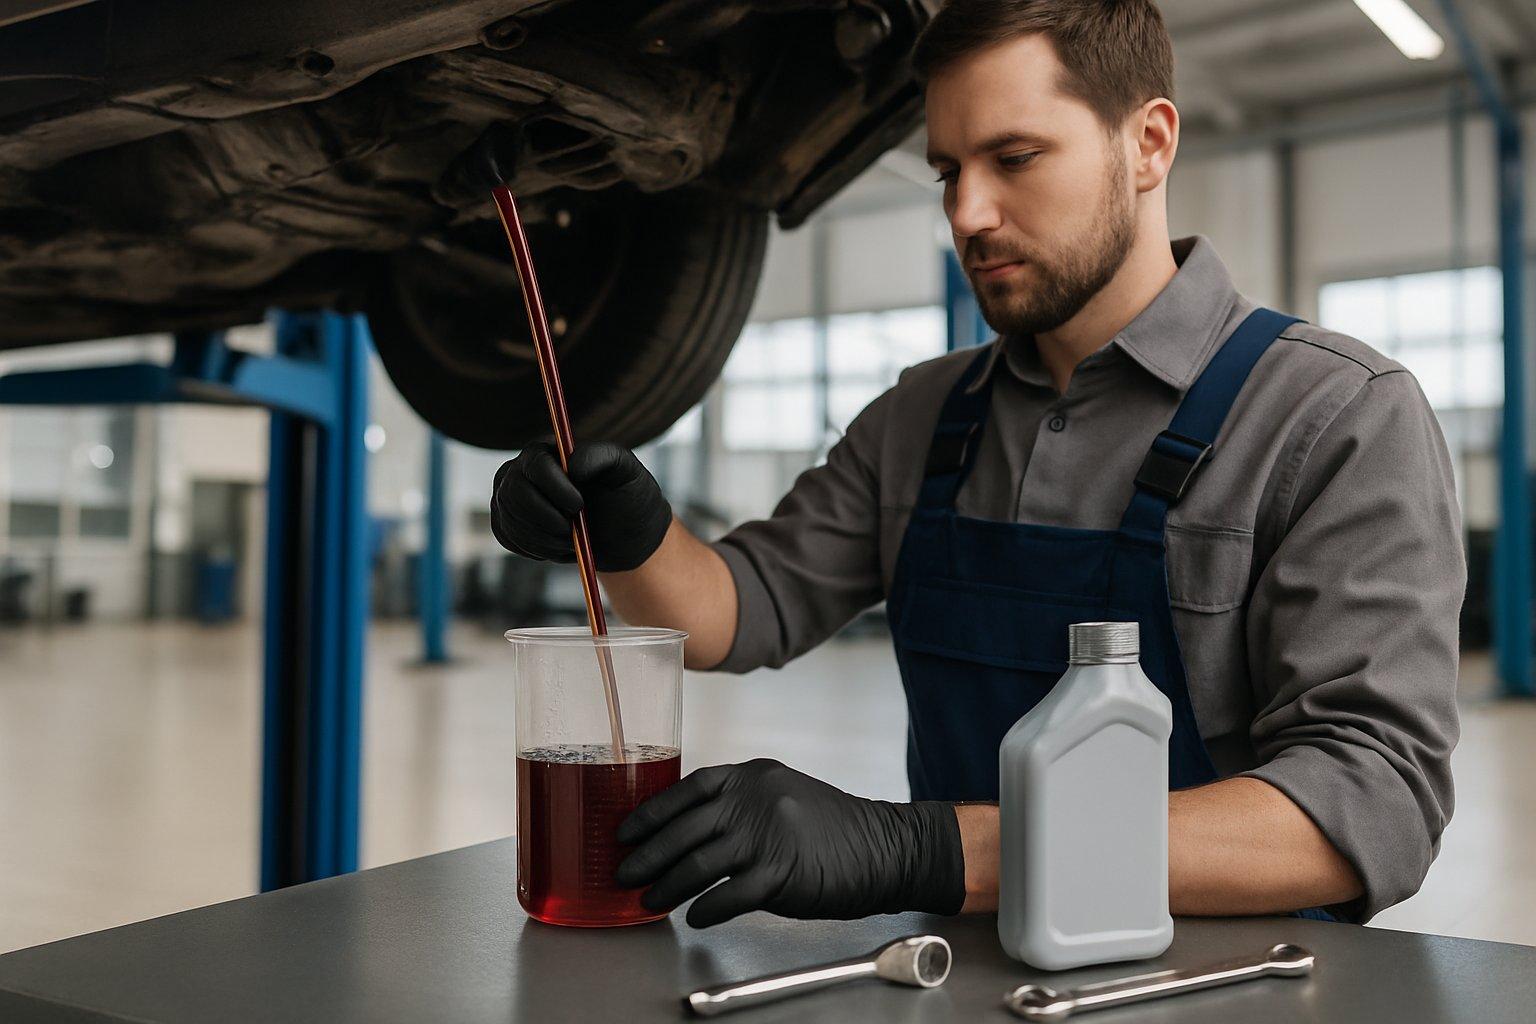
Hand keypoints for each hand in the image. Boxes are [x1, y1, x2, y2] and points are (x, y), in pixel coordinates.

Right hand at [490, 440, 671, 571]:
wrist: (622, 535)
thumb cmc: (626, 496)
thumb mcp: (626, 470)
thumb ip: (600, 456)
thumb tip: (570, 466)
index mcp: (550, 450)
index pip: (536, 463)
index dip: (554, 487)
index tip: (578, 506)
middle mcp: (523, 469)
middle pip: (514, 492)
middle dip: (546, 518)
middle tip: (573, 532)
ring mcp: (510, 496)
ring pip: (510, 518)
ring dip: (544, 538)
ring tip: (572, 540)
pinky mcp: (506, 522)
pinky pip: (508, 537)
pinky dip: (535, 549)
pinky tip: (558, 546)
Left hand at [614, 759, 964, 927]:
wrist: (885, 849)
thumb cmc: (832, 829)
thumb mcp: (783, 795)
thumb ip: (740, 803)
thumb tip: (686, 828)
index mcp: (754, 775)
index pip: (689, 788)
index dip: (652, 811)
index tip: (626, 830)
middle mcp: (757, 799)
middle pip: (685, 828)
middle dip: (647, 855)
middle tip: (625, 873)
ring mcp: (768, 834)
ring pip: (698, 863)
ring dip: (667, 887)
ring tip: (649, 901)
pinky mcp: (781, 872)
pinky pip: (728, 895)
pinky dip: (705, 909)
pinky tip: (693, 917)